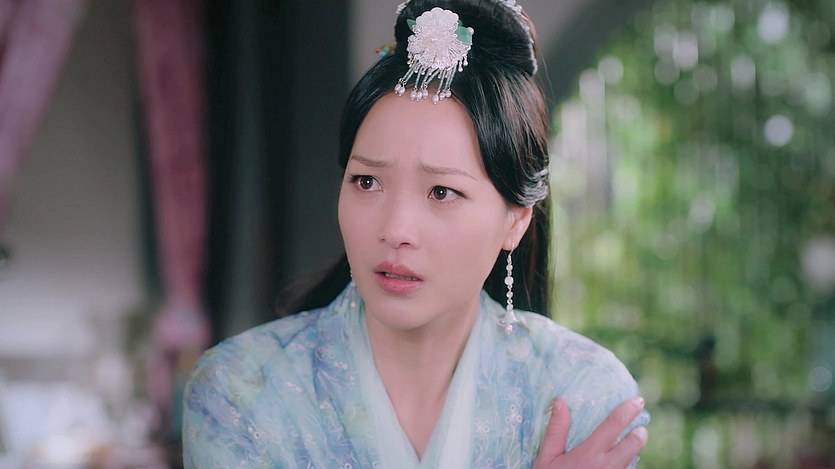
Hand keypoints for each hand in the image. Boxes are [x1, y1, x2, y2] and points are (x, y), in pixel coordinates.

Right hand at [533, 397, 647, 468]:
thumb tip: (560, 401)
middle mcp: (606, 466)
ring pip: (634, 460)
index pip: (614, 425)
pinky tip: (616, 464)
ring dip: (633, 450)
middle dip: (639, 433)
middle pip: (635, 443)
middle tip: (638, 428)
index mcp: (589, 453)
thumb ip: (556, 430)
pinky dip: (625, 465)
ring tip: (628, 445)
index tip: (638, 400)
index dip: (628, 410)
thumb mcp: (547, 458)